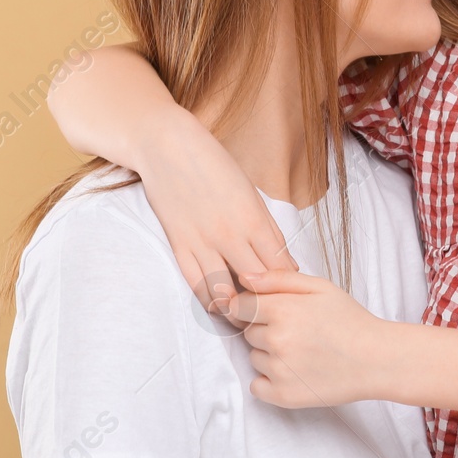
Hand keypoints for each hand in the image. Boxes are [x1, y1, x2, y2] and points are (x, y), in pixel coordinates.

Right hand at [129, 102, 300, 313]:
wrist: (167, 146)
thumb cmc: (215, 165)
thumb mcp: (252, 193)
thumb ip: (269, 231)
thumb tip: (288, 264)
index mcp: (254, 219)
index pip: (280, 268)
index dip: (287, 286)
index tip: (289, 293)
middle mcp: (230, 235)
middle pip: (256, 284)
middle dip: (266, 299)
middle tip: (271, 308)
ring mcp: (202, 242)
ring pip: (224, 292)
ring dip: (237, 306)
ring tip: (245, 311)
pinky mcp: (179, 245)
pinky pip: (196, 284)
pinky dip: (209, 298)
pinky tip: (219, 303)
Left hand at [229, 270, 383, 407]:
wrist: (377, 359)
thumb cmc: (351, 321)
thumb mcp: (320, 287)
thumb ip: (278, 279)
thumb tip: (243, 279)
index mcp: (282, 310)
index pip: (239, 306)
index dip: (253, 307)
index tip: (272, 312)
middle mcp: (276, 341)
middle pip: (248, 333)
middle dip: (266, 330)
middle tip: (298, 332)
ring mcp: (279, 371)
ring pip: (254, 358)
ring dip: (270, 355)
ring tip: (302, 352)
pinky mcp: (283, 395)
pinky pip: (257, 386)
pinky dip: (269, 381)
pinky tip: (293, 372)